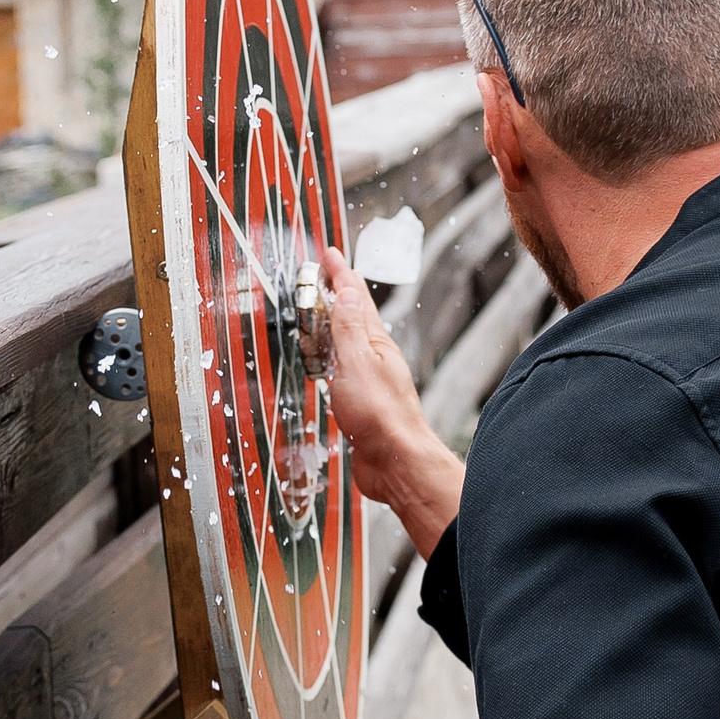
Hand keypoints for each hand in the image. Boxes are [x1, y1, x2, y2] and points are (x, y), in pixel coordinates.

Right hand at [321, 248, 464, 559]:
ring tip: (323, 310)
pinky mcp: (361, 405)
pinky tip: (330, 363)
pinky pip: (343, 371)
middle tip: (324, 274)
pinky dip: (332, 357)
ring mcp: (369, 381)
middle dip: (338, 293)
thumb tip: (349, 290)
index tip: (329, 254)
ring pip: (349, 344)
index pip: (356, 299)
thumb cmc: (380, 416)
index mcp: (375, 344)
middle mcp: (375, 359)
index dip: (341, 274)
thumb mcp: (357, 364)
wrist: (396, 464)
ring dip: (335, 323)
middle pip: (354, 318)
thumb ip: (349, 329)